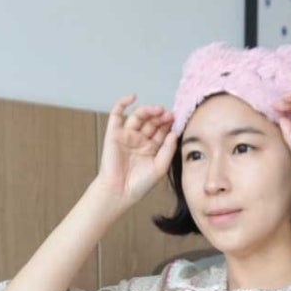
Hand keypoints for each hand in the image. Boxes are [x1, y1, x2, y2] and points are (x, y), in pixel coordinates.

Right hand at [95, 94, 176, 209]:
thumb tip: (174, 132)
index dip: (168, 124)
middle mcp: (139, 140)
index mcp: (151, 149)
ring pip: (138, 116)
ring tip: (158, 110)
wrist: (119, 192)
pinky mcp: (114, 134)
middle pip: (152, 122)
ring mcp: (127, 136)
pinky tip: (132, 97)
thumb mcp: (160, 167)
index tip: (176, 120)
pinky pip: (116, 114)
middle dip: (160, 117)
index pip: (161, 131)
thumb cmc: (139, 185)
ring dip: (148, 110)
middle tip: (169, 115)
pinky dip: (122, 103)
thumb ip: (168, 150)